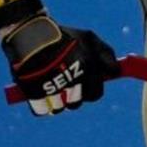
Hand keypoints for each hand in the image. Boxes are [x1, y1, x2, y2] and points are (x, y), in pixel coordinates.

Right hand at [0, 11, 118, 115]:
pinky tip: (40, 92)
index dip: (92, 89)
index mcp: (87, 68)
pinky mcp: (34, 94)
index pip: (96, 94)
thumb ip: (106, 54)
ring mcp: (53, 89)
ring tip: (51, 84)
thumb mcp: (90, 38)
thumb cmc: (63, 36)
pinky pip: (42, 110)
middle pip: (77, 102)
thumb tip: (116, 71)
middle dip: (74, 96)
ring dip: (57, 100)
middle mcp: (73, 81)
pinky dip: (42, 105)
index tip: (87, 83)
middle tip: (67, 84)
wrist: (30, 35)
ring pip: (60, 107)